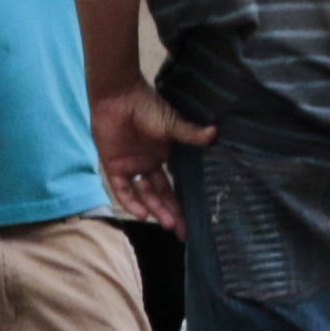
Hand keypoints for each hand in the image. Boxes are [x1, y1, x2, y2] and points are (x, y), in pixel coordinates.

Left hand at [95, 82, 214, 230]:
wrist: (118, 96)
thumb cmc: (146, 106)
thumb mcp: (171, 122)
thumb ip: (189, 133)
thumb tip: (215, 133)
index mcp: (163, 156)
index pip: (174, 186)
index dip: (182, 204)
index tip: (193, 222)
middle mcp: (148, 164)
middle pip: (161, 196)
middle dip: (171, 215)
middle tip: (182, 233)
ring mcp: (131, 166)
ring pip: (144, 196)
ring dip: (155, 210)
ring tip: (166, 224)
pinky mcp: (114, 166)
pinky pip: (122, 189)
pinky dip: (131, 201)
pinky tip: (142, 214)